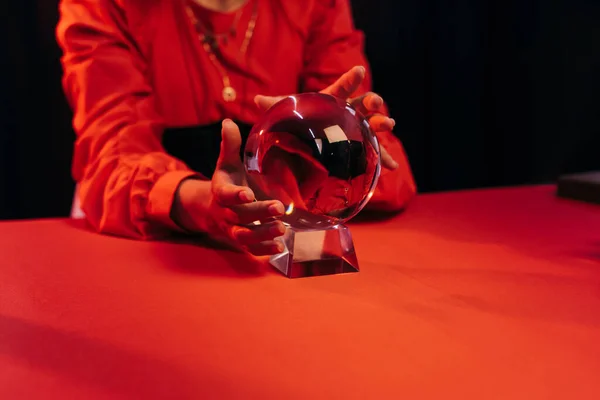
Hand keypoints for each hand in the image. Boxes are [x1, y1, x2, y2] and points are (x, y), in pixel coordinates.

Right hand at [172, 119, 286, 255]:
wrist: (214, 210)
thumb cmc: (228, 181)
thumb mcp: (227, 163)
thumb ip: (230, 145)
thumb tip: (227, 122)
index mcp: (220, 191)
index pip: (224, 194)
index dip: (235, 195)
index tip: (247, 193)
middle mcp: (225, 213)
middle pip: (240, 215)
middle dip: (259, 212)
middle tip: (279, 208)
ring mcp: (233, 229)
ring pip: (245, 235)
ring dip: (263, 233)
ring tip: (282, 229)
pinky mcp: (243, 242)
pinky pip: (251, 249)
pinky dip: (265, 250)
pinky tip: (281, 248)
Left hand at [254, 66, 398, 169]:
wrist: (312, 137)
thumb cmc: (303, 120)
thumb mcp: (289, 114)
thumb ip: (276, 106)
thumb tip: (256, 100)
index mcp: (334, 100)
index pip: (342, 87)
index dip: (350, 79)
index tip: (358, 70)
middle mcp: (350, 112)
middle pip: (364, 104)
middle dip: (372, 101)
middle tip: (375, 101)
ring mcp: (359, 128)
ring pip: (373, 125)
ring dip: (382, 124)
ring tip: (389, 124)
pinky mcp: (362, 146)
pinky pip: (375, 152)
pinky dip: (384, 159)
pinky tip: (391, 168)